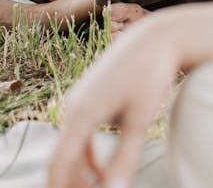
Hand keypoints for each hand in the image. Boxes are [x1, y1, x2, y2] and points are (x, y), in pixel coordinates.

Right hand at [47, 22, 179, 187]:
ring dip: (79, 175)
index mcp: (82, 114)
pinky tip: (100, 175)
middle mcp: (73, 108)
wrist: (153, 40)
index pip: (59, 163)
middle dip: (71, 185)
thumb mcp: (139, 119)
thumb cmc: (149, 75)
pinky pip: (79, 137)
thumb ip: (125, 157)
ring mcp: (79, 103)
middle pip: (61, 159)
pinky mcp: (89, 101)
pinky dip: (86, 159)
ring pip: (70, 149)